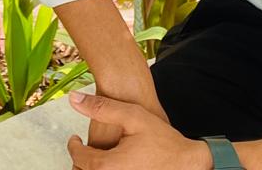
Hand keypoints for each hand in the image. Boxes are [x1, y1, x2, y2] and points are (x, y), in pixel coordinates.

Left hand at [66, 92, 210, 169]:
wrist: (187, 162)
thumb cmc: (163, 140)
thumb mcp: (133, 116)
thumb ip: (101, 107)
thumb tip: (74, 99)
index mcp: (108, 164)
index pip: (78, 157)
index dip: (74, 146)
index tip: (75, 140)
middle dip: (81, 160)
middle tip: (82, 149)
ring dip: (91, 167)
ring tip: (96, 157)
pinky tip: (111, 163)